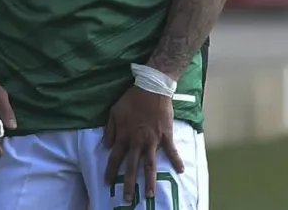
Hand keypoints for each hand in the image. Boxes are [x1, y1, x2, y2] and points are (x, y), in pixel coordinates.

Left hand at [104, 87, 184, 201]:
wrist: (151, 88)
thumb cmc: (131, 99)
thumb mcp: (114, 111)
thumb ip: (110, 129)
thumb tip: (107, 145)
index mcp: (124, 136)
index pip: (115, 157)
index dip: (110, 171)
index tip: (107, 183)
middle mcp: (137, 141)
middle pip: (131, 167)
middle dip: (128, 184)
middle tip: (127, 200)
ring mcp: (152, 140)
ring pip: (150, 164)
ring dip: (149, 181)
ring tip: (149, 195)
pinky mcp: (165, 136)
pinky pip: (171, 151)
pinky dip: (177, 161)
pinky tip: (181, 171)